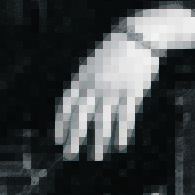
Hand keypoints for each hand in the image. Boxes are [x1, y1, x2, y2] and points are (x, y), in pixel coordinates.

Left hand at [55, 30, 160, 160]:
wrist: (137, 37)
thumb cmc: (111, 52)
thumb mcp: (89, 65)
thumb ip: (83, 85)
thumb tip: (75, 109)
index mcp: (80, 79)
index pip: (66, 105)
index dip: (61, 124)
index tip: (58, 140)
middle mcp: (94, 87)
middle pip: (81, 117)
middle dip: (74, 138)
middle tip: (69, 155)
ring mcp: (113, 90)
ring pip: (103, 121)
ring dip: (98, 141)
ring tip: (95, 157)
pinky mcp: (133, 93)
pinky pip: (126, 118)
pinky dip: (122, 134)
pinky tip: (119, 146)